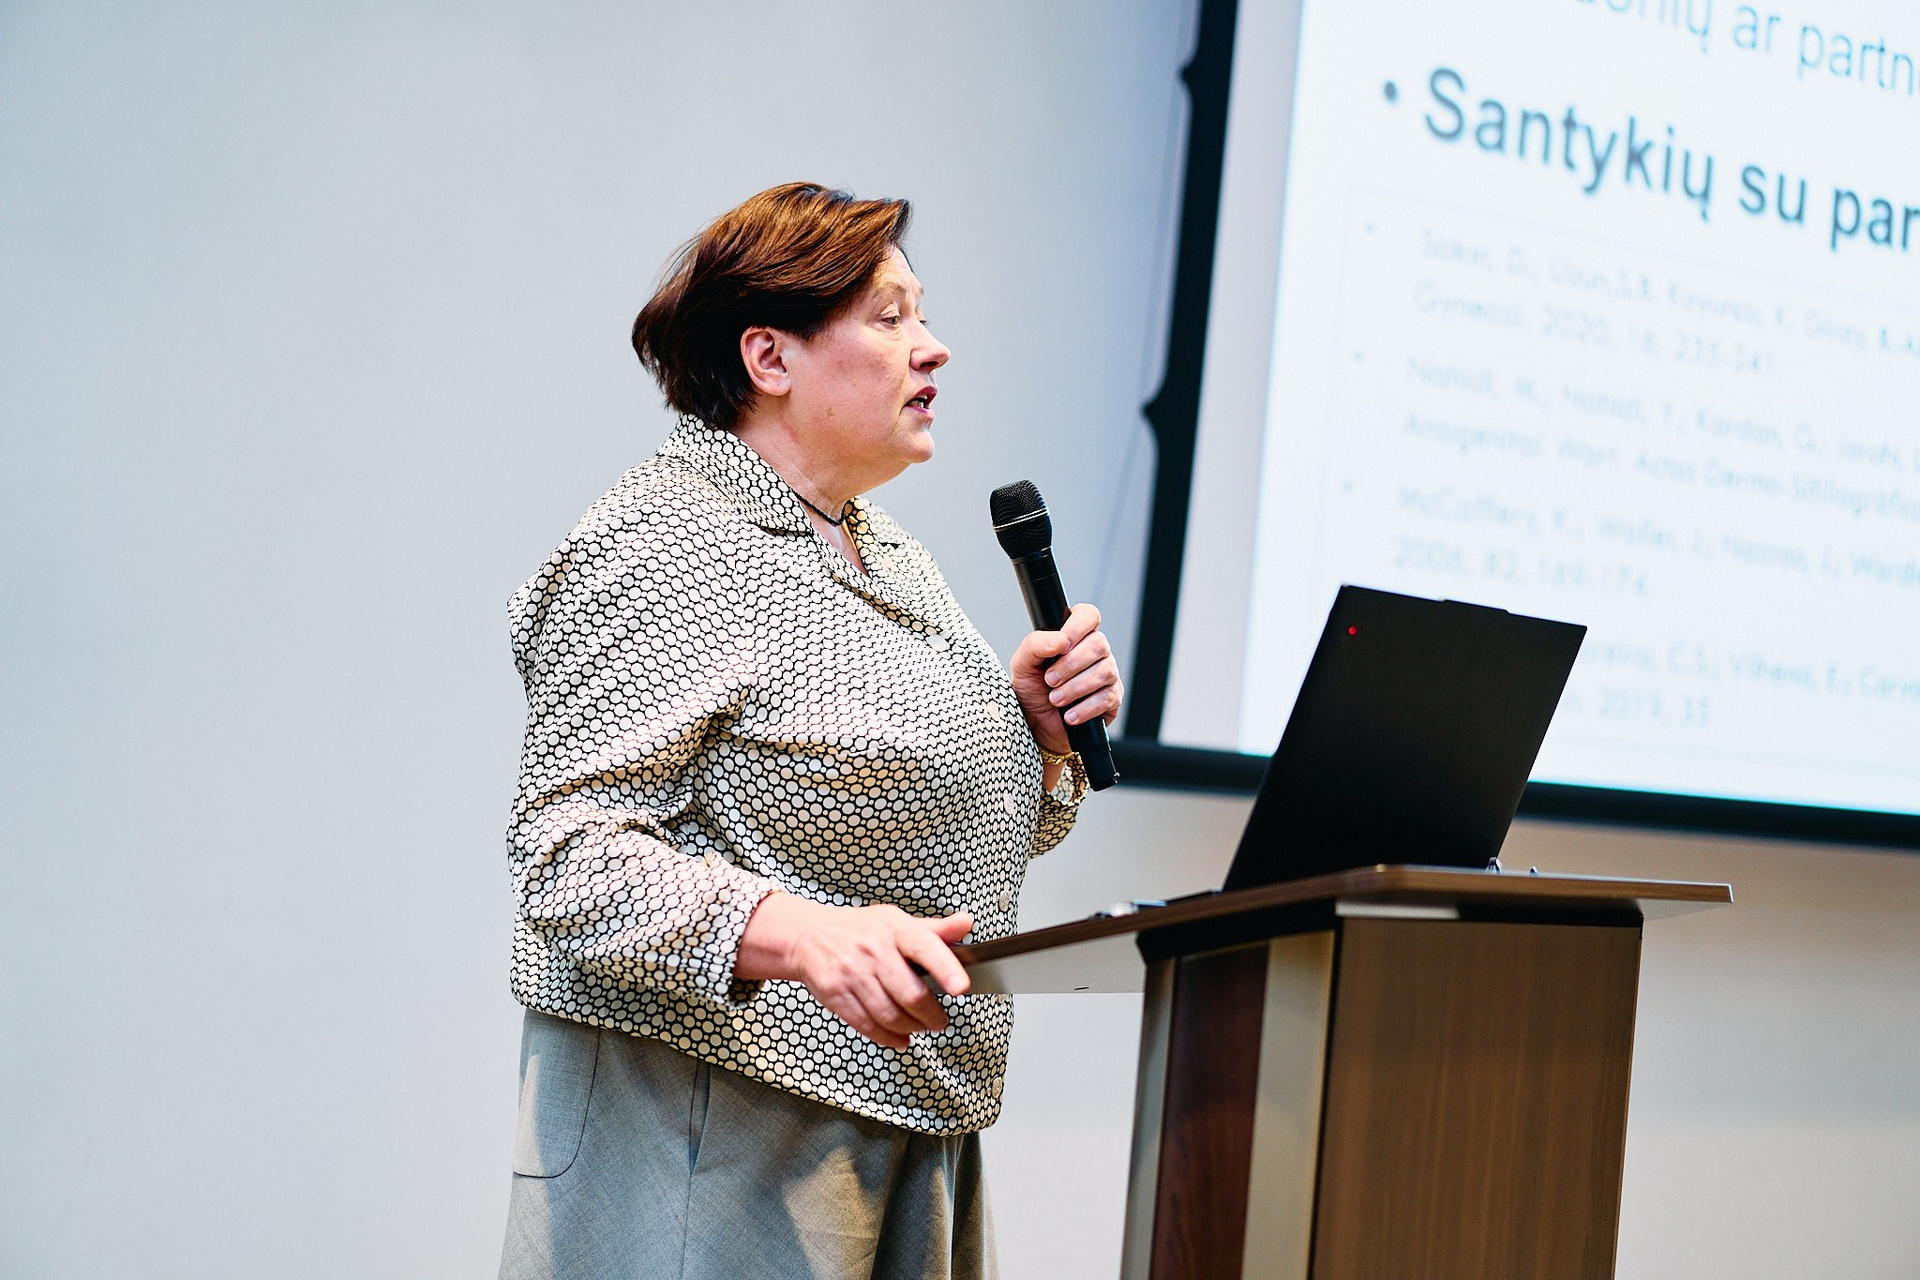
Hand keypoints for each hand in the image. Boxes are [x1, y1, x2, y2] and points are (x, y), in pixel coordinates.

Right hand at [734, 893, 973, 1049]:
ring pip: (889, 1014)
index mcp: (894, 929)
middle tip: (940, 1021)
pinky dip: (889, 1038)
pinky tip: (899, 1036)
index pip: (925, 946)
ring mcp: (852, 974)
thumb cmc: (859, 930)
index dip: (946, 968)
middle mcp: (873, 950)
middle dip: (931, 1015)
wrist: (810, 937)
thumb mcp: (896, 921)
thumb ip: (934, 929)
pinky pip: (867, 1026)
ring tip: (921, 1027)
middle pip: (909, 993)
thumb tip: (965, 924)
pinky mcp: (836, 995)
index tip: (962, 987)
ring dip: (912, 1028)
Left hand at [1009, 602, 1123, 755]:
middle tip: (1049, 680)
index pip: (1088, 615)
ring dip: (1075, 688)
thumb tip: (1060, 640)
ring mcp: (1108, 674)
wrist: (1036, 725)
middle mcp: (1096, 651)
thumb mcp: (1023, 665)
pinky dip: (1084, 708)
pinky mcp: (1113, 699)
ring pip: (1104, 671)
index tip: (1062, 644)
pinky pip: (1107, 698)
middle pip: (1098, 644)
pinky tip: (1069, 715)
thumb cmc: (1032, 690)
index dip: (1078, 626)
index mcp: (1075, 636)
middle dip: (1070, 665)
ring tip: (1055, 699)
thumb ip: (1035, 645)